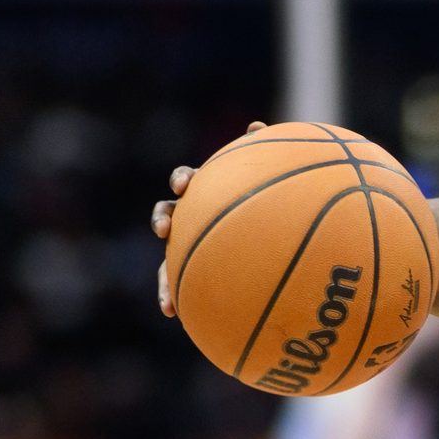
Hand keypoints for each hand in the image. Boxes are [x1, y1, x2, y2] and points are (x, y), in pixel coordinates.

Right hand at [154, 121, 266, 314]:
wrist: (274, 238)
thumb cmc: (271, 204)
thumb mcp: (270, 181)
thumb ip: (265, 153)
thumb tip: (257, 125)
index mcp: (209, 196)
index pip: (189, 182)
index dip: (183, 181)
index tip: (185, 187)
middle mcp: (194, 219)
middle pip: (170, 214)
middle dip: (164, 219)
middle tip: (166, 228)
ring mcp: (192, 247)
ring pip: (168, 257)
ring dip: (164, 275)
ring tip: (167, 292)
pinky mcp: (195, 271)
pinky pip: (182, 286)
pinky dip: (172, 297)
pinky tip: (172, 313)